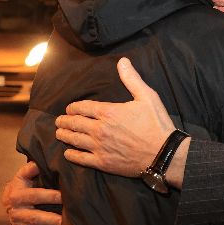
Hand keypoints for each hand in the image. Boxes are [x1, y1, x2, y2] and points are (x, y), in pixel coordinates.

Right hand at [3, 162, 61, 224]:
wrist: (7, 200)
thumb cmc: (23, 185)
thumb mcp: (23, 175)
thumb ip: (30, 168)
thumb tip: (38, 162)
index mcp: (17, 195)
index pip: (37, 195)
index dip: (52, 195)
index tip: (67, 196)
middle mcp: (16, 213)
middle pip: (37, 218)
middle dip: (54, 220)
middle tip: (69, 221)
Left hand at [57, 58, 174, 177]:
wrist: (164, 153)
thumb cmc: (157, 124)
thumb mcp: (147, 97)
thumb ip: (132, 79)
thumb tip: (122, 61)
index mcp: (109, 112)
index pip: (82, 107)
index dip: (73, 107)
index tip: (69, 108)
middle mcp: (100, 129)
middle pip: (75, 123)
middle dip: (65, 121)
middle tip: (59, 121)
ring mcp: (100, 147)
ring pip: (74, 140)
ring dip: (64, 135)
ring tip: (59, 133)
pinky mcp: (103, 162)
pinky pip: (81, 158)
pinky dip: (72, 155)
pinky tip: (68, 153)